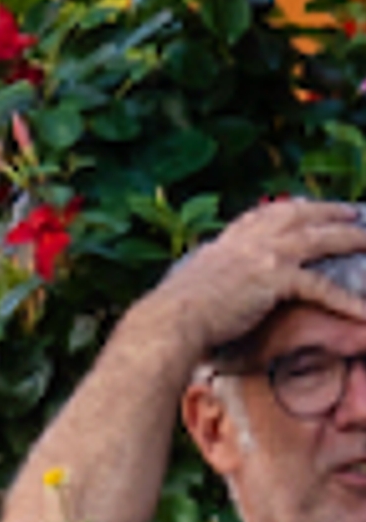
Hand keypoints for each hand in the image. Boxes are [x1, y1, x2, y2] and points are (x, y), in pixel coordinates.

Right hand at [146, 198, 365, 369]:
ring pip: (315, 239)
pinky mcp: (274, 278)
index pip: (263, 215)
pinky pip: (319, 286)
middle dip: (326, 211)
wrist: (174, 318)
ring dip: (346, 238)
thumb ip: (212, 275)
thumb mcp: (194, 280)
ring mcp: (262, 255)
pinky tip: (362, 309)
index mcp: (227, 241)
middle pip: (296, 215)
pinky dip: (344, 299)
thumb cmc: (177, 310)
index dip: (288, 209)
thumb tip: (213, 285)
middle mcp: (247, 240)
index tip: (305, 204)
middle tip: (350, 212)